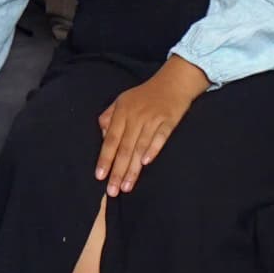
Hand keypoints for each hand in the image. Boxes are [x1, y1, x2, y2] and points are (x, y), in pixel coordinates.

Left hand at [95, 57, 208, 190]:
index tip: (100, 176)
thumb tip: (101, 136)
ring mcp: (153, 119)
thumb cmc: (146, 94)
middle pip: (124, 148)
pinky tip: (146, 163)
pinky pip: (160, 137)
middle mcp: (135, 116)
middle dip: (117, 171)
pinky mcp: (169, 121)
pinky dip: (153, 149)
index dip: (105, 158)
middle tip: (112, 191)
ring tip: (127, 187)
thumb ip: (109, 117)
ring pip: (140, 147)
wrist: (173, 82)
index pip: (110, 140)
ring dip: (133, 168)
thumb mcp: (122, 100)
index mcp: (122, 112)